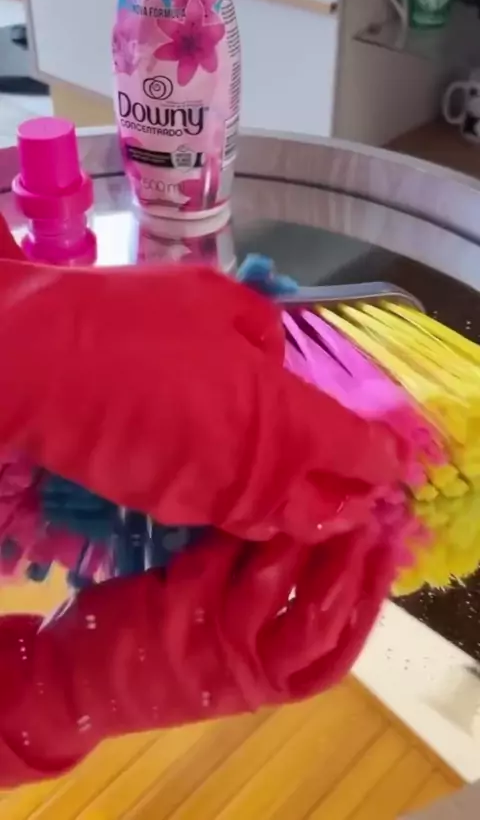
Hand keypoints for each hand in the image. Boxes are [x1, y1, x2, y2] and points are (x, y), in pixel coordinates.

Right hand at [0, 257, 400, 541]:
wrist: (42, 365)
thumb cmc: (137, 320)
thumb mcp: (218, 300)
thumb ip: (265, 335)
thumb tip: (274, 364)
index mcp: (281, 418)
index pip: (354, 454)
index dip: (380, 460)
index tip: (392, 460)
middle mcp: (255, 474)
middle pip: (322, 509)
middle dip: (348, 501)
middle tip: (360, 488)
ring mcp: (209, 501)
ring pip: (272, 519)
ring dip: (298, 508)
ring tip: (309, 487)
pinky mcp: (166, 510)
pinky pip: (224, 513)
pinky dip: (246, 503)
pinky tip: (239, 477)